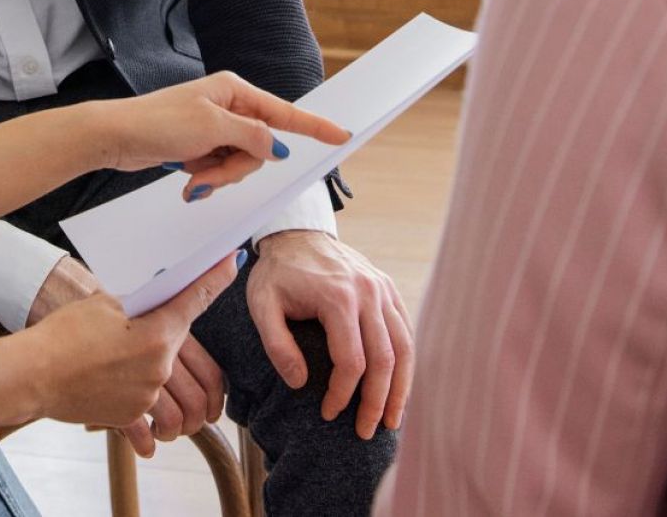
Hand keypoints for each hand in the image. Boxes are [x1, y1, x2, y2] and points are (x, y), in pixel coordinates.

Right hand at [27, 253, 239, 432]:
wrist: (34, 374)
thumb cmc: (65, 333)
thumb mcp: (106, 304)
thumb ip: (141, 304)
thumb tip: (161, 301)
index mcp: (157, 333)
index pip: (195, 299)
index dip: (215, 277)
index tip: (230, 262)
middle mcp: (160, 367)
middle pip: (179, 341)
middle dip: (163, 327)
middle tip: (136, 321)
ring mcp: (147, 394)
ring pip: (165, 374)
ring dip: (152, 363)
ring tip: (124, 356)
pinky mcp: (131, 414)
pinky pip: (147, 403)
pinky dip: (135, 388)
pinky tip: (113, 378)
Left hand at [90, 73, 349, 200]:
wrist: (116, 136)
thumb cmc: (159, 123)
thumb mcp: (212, 129)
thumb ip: (252, 137)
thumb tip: (277, 147)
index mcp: (234, 91)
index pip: (284, 113)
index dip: (314, 126)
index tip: (342, 134)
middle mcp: (228, 106)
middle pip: (260, 147)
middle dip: (238, 167)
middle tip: (209, 170)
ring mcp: (214, 127)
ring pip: (241, 163)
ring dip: (219, 176)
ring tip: (192, 175)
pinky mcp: (200, 146)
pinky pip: (221, 169)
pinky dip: (207, 179)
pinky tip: (187, 179)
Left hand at [247, 231, 413, 439]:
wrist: (295, 232)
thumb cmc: (276, 272)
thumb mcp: (262, 304)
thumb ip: (277, 345)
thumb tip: (299, 383)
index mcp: (337, 296)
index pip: (351, 361)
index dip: (342, 395)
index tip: (328, 413)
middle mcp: (367, 292)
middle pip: (384, 359)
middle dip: (376, 402)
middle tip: (365, 433)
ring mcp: (382, 288)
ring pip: (403, 347)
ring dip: (400, 388)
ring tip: (391, 421)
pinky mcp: (387, 288)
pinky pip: (405, 330)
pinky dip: (405, 362)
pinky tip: (397, 386)